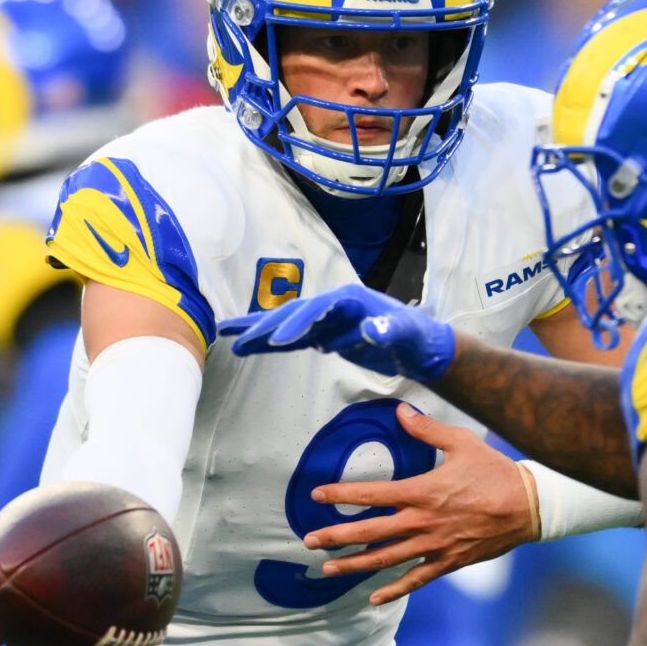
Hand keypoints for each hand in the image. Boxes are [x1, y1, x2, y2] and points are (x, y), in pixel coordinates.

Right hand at [216, 285, 454, 380]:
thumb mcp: (408, 334)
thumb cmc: (416, 337)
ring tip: (226, 336)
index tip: (278, 342)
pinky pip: (291, 338)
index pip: (317, 310)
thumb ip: (391, 330)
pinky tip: (247, 347)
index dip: (297, 324)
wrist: (419, 345)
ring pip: (285, 323)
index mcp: (351, 298)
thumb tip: (373, 329)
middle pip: (292, 313)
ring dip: (257, 330)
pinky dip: (269, 342)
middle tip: (237, 341)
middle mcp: (333, 304)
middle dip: (265, 326)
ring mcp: (326, 319)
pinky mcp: (324, 334)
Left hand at [304, 404, 536, 604]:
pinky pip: (416, 579)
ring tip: (328, 569)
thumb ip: (427, 430)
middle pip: (371, 532)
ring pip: (386, 559)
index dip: (342, 495)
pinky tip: (374, 597)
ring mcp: (434, 545)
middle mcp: (423, 522)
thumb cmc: (494, 471)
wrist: (528, 506)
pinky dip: (394, 589)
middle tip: (309, 540)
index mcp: (423, 491)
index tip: (317, 495)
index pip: (372, 494)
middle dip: (336, 536)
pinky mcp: (448, 561)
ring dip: (355, 565)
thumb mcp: (461, 442)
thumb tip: (401, 412)